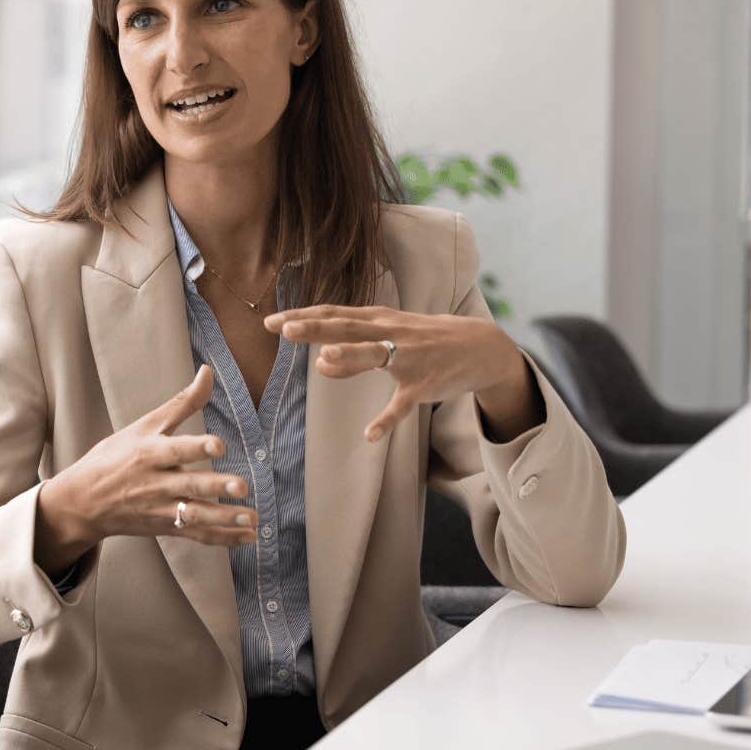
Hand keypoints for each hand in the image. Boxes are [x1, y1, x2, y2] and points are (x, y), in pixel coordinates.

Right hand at [35, 365, 255, 573]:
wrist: (82, 503)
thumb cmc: (114, 458)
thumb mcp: (143, 426)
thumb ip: (181, 403)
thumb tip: (209, 371)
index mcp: (149, 453)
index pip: (175, 450)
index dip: (197, 447)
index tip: (219, 445)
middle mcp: (155, 483)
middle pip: (189, 486)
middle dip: (216, 487)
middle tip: (242, 486)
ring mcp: (161, 509)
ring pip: (195, 516)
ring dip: (225, 519)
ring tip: (252, 519)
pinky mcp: (166, 528)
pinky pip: (197, 535)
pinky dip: (223, 538)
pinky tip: (249, 536)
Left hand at [265, 306, 530, 441]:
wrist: (479, 347)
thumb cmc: (424, 339)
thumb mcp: (388, 336)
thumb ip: (352, 349)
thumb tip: (319, 361)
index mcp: (378, 319)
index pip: (334, 314)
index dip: (302, 316)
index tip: (271, 321)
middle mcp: (390, 333)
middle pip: (347, 328)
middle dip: (315, 327)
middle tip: (284, 328)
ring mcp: (408, 358)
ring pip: (375, 356)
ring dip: (350, 357)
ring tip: (323, 361)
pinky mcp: (424, 384)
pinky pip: (402, 404)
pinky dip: (386, 420)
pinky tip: (369, 435)